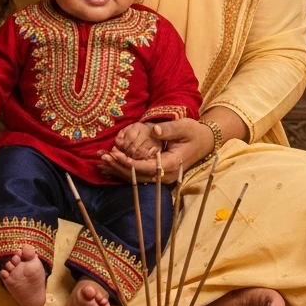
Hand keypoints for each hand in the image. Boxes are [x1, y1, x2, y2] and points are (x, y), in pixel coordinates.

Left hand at [100, 119, 214, 182]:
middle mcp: (167, 175)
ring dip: (119, 170)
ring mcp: (163, 177)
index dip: (130, 162)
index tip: (116, 154)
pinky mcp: (158, 175)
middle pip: (138, 176)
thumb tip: (154, 130)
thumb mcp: (184, 127)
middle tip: (103, 157)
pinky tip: (110, 167)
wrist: (204, 142)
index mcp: (173, 163)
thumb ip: (169, 129)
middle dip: (119, 167)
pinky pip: (139, 176)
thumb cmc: (193, 132)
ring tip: (102, 162)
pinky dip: (124, 171)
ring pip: (137, 178)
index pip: (147, 167)